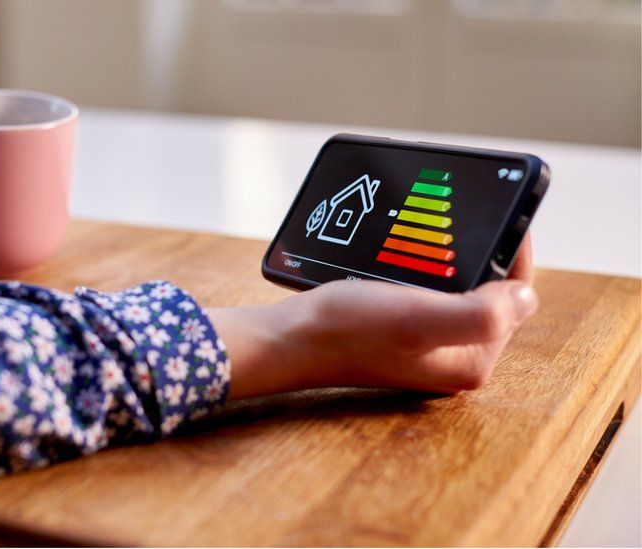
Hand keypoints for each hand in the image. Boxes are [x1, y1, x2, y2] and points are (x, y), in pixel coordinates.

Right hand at [211, 235, 536, 398]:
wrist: (288, 338)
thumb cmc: (347, 329)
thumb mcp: (418, 318)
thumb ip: (482, 313)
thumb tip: (526, 295)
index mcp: (469, 360)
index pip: (516, 298)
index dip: (514, 252)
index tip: (502, 213)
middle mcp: (451, 355)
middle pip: (490, 292)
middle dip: (483, 252)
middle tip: (467, 216)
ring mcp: (425, 344)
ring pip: (459, 288)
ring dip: (455, 257)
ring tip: (440, 227)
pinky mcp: (400, 331)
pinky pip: (430, 289)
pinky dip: (427, 266)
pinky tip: (411, 251)